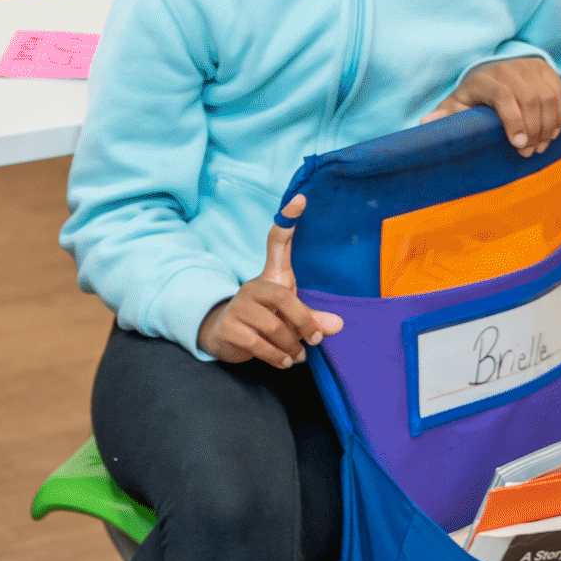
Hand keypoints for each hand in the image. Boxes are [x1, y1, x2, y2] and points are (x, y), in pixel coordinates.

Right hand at [196, 196, 342, 369]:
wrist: (223, 336)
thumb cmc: (264, 320)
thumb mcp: (290, 317)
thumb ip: (313, 318)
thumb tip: (337, 326)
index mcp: (271, 277)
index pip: (278, 242)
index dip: (287, 219)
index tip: (300, 198)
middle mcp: (252, 287)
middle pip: (283, 298)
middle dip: (304, 322)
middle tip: (315, 340)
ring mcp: (239, 307)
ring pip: (274, 327)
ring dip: (291, 347)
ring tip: (296, 355)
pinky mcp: (230, 328)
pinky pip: (260, 345)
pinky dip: (278, 357)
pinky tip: (284, 361)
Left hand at [424, 57, 560, 156]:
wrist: (493, 69)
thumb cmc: (474, 94)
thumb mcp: (457, 104)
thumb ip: (445, 114)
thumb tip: (425, 123)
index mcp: (484, 79)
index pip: (503, 96)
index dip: (513, 121)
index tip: (518, 145)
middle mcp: (509, 68)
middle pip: (529, 99)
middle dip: (533, 130)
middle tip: (530, 152)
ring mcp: (530, 66)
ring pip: (548, 97)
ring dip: (549, 126)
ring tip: (541, 145)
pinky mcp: (546, 68)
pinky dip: (560, 114)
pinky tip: (554, 132)